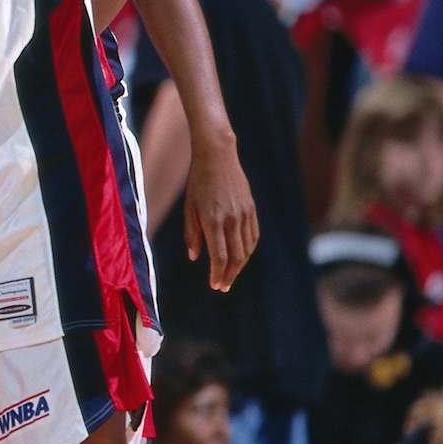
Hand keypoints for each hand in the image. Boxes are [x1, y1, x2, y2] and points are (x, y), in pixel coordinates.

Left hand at [184, 132, 257, 291]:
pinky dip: (248, 250)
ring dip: (239, 265)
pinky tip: (241, 257)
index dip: (217, 273)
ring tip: (230, 275)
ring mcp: (244, 214)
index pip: (219, 255)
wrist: (217, 157)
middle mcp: (231, 219)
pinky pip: (253, 236)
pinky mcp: (251, 209)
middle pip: (235, 256)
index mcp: (212, 220)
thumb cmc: (197, 183)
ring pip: (247, 248)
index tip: (215, 285)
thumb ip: (192, 234)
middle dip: (229, 274)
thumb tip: (195, 258)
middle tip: (223, 286)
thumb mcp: (189, 207)